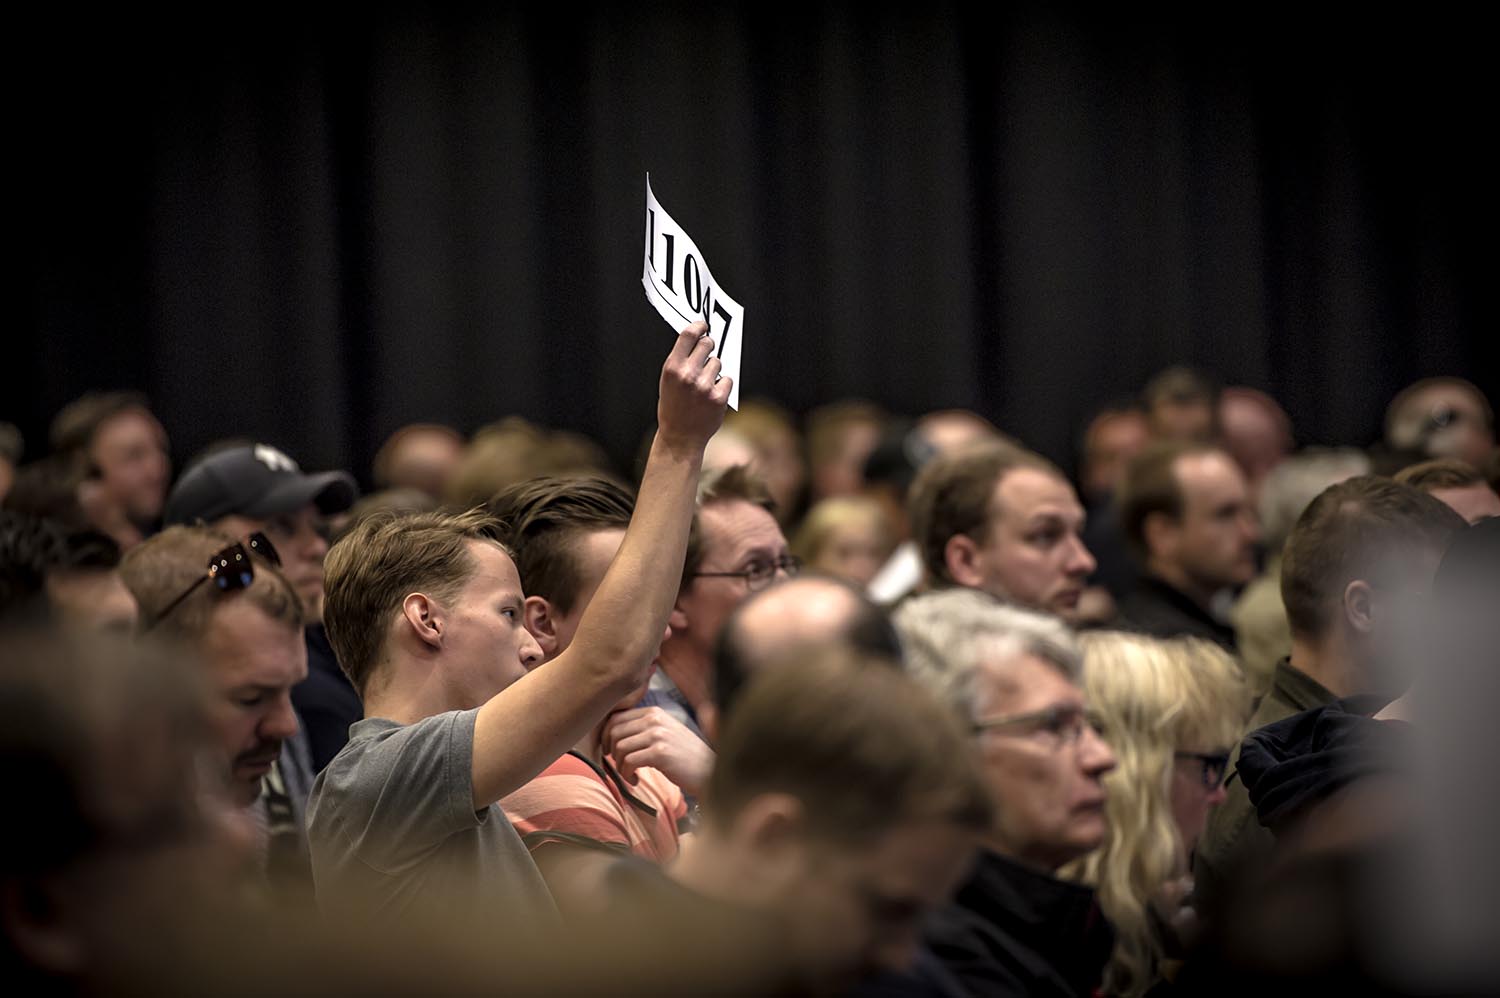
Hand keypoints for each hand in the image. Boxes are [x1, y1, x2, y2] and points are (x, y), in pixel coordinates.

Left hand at [600, 706, 715, 796]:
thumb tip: (610, 734)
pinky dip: (626, 774)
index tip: (609, 751)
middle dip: (611, 751)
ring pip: (620, 747)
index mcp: (654, 712)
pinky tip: (634, 780)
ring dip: (619, 765)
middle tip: (619, 765)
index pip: (616, 717)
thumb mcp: (665, 732)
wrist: (708, 770)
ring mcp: (658, 735)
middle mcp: (655, 719)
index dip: (606, 736)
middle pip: (614, 731)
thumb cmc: (684, 755)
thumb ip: (643, 728)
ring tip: (629, 774)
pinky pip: (629, 762)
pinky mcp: (660, 753)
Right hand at [657, 322, 730, 453]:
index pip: (688, 335)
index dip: (698, 326)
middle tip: (706, 354)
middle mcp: (688, 374)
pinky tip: (712, 396)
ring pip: (718, 363)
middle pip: (708, 344)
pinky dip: (722, 386)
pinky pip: (727, 379)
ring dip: (714, 370)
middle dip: (709, 347)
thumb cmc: (673, 408)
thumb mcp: (668, 381)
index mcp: (672, 368)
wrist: (680, 437)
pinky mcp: (719, 397)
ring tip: (704, 385)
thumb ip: (680, 360)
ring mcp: (704, 386)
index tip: (703, 325)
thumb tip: (697, 339)